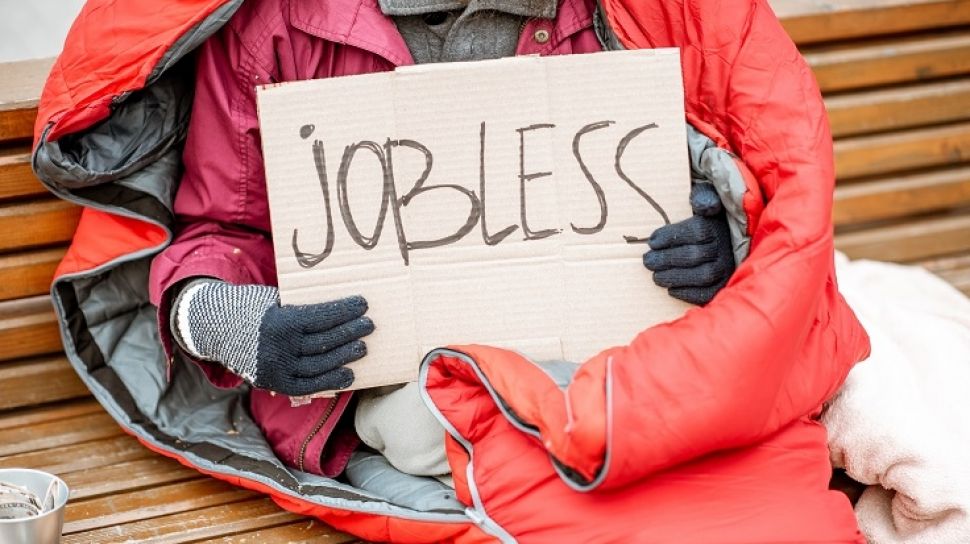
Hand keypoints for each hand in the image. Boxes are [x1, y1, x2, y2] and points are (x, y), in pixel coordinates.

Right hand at [172, 280, 373, 395]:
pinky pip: (308, 386)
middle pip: (323, 343)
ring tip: (362, 348)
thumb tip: (338, 306)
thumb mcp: (274, 299)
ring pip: (319, 366)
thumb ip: (301, 306)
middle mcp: (279, 349)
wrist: (216, 328)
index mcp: (280, 323)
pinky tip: (348, 374)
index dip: (344, 312)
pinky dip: (330, 382)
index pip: (320, 318)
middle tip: (369, 326)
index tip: (362, 305)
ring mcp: (277, 369)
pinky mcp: (275, 383)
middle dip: (350, 333)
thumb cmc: (251, 307)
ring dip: (344, 357)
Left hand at [643, 183, 734, 304]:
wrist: (728, 237)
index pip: (694, 232)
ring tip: (656, 276)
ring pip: (701, 276)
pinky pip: (708, 293)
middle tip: (647, 261)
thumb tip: (703, 205)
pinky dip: (688, 293)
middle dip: (666, 259)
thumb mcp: (707, 199)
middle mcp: (724, 248)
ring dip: (674, 277)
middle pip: (694, 255)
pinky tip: (671, 289)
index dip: (670, 237)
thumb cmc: (709, 218)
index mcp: (717, 227)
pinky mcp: (725, 284)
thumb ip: (703, 198)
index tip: (652, 241)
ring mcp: (726, 268)